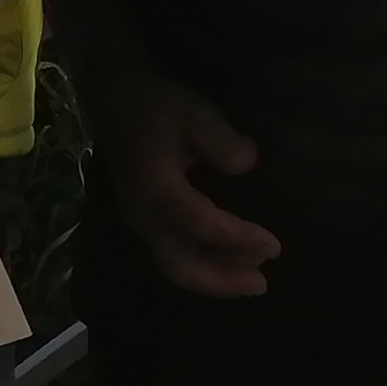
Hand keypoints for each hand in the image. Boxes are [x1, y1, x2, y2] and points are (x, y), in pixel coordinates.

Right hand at [96, 71, 279, 298]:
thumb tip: (247, 164)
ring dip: (213, 279)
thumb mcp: (193, 112)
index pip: (202, 227)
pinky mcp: (142, 222)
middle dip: (223, 280)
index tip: (274, 246)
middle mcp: (144, 215)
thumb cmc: (156, 106)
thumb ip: (219, 138)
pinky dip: (200, 268)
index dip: (238, 241)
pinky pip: (170, 257)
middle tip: (262, 284)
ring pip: (174, 266)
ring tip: (251, 281)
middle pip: (182, 265)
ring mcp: (139, 222)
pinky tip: (224, 264)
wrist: (113, 100)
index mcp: (156, 188)